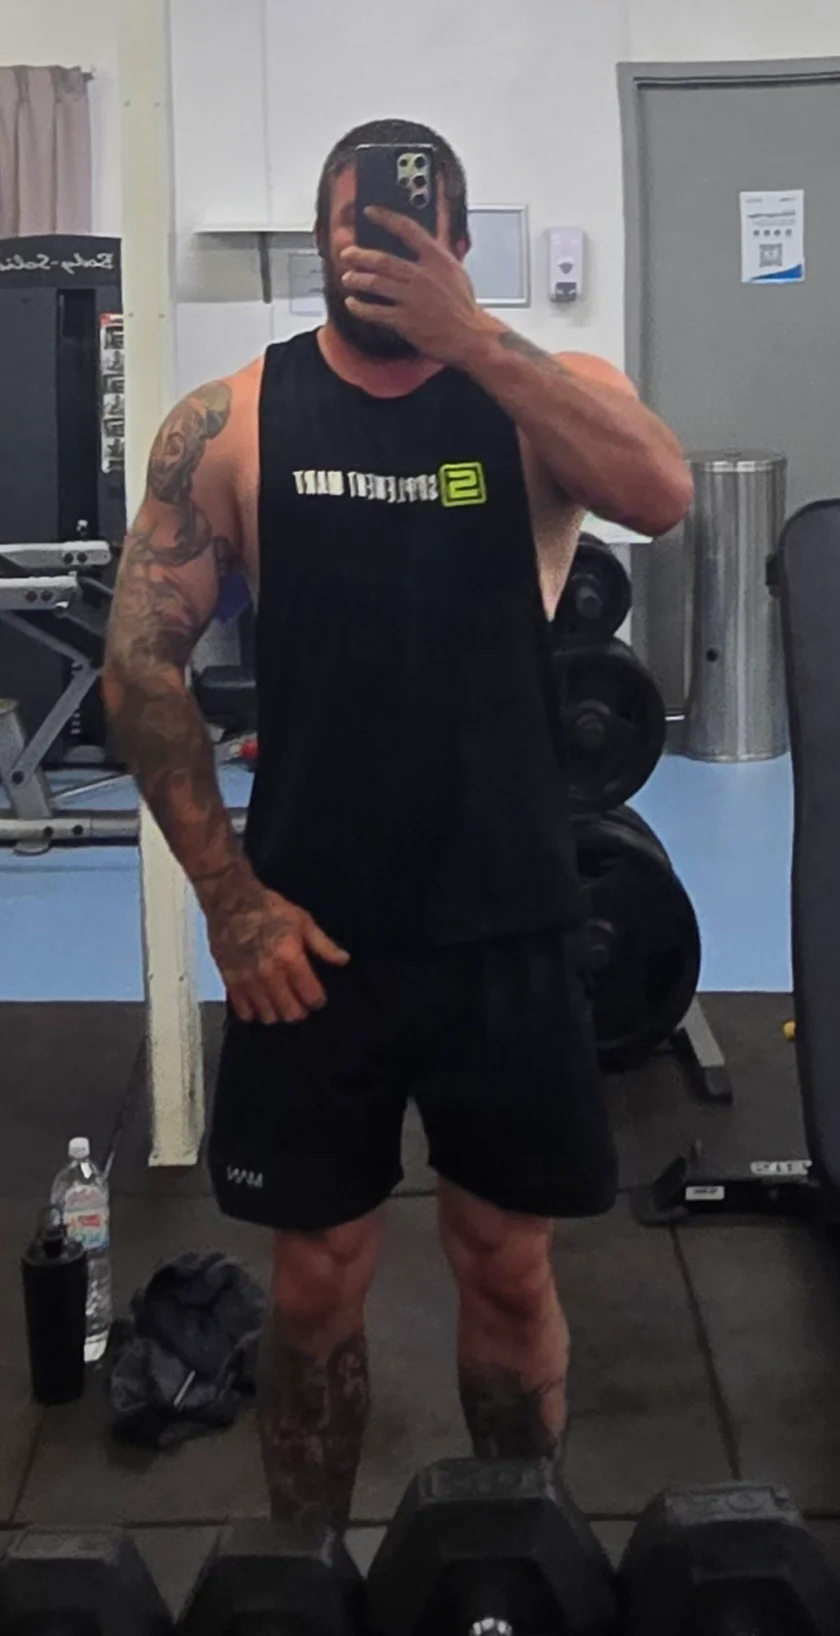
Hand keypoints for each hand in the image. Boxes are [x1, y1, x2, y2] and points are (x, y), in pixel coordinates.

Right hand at [205, 875, 349, 1024]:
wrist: (230, 901)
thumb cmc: (270, 908)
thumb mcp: (303, 920)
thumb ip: (323, 945)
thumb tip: (343, 960)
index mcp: (290, 956)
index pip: (311, 996)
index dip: (318, 1000)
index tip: (317, 996)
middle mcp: (269, 973)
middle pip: (290, 1013)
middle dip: (299, 1010)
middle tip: (300, 1000)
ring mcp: (247, 979)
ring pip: (268, 1016)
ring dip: (277, 1012)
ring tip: (280, 1001)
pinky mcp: (229, 981)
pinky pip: (243, 1012)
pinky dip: (254, 1012)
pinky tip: (260, 1002)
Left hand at [340, 208, 489, 366]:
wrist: (470, 336)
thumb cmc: (463, 306)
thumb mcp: (455, 271)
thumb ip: (436, 256)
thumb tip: (420, 241)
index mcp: (437, 259)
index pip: (408, 229)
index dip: (386, 218)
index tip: (371, 212)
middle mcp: (423, 276)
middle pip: (383, 260)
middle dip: (360, 256)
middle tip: (348, 254)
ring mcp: (413, 299)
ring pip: (376, 284)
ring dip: (357, 280)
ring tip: (348, 279)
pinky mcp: (405, 321)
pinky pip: (375, 312)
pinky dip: (360, 307)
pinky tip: (352, 304)